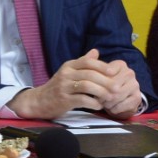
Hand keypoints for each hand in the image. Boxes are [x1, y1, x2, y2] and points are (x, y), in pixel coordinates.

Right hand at [8, 49, 140, 118]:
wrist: (40, 101)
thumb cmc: (59, 87)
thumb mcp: (69, 72)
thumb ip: (83, 62)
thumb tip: (96, 51)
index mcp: (69, 66)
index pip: (87, 61)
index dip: (102, 65)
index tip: (115, 71)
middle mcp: (66, 74)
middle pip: (89, 74)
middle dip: (106, 81)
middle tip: (117, 88)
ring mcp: (64, 87)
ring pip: (87, 86)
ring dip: (101, 92)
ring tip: (110, 97)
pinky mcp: (64, 100)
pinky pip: (82, 100)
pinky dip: (93, 102)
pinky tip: (99, 105)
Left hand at [97, 58, 141, 119]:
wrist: (122, 99)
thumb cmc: (108, 86)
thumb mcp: (101, 77)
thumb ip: (94, 74)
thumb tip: (89, 78)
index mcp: (120, 64)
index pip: (107, 71)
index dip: (99, 82)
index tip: (94, 87)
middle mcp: (129, 73)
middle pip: (112, 86)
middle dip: (103, 94)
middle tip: (98, 99)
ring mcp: (135, 85)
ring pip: (117, 96)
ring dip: (108, 103)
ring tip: (104, 103)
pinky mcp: (137, 97)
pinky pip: (122, 105)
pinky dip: (114, 109)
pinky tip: (112, 108)